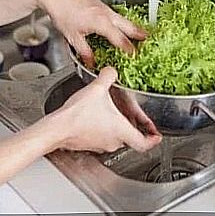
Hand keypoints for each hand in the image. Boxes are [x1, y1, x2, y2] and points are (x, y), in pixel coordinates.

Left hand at [36, 0, 146, 66]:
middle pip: (127, 25)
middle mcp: (105, 13)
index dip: (129, 49)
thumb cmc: (61, 9)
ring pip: (121, 18)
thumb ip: (84, 51)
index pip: (120, 39)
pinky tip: (115, 23)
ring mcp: (102, 6)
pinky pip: (113, 13)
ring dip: (130, 26)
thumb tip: (91, 62)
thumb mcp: (72, 36)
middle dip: (138, 33)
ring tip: (137, 32)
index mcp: (101, 23)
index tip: (135, 55)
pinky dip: (118, 19)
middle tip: (149, 39)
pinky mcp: (97, 2)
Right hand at [47, 67, 161, 152]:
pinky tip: (96, 117)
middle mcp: (113, 141)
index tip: (157, 135)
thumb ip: (108, 77)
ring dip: (117, 128)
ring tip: (115, 115)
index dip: (153, 139)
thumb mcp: (97, 89)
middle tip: (138, 121)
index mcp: (122, 131)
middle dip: (135, 129)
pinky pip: (101, 138)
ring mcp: (100, 145)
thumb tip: (111, 70)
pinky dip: (103, 129)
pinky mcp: (88, 144)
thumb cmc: (78, 115)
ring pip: (115, 139)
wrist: (57, 129)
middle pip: (131, 140)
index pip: (145, 143)